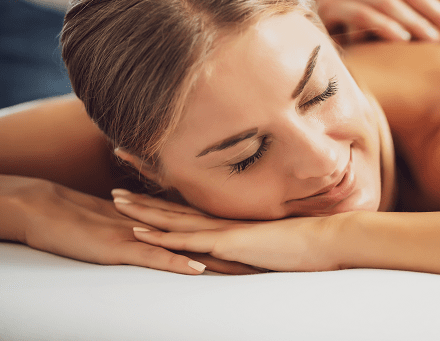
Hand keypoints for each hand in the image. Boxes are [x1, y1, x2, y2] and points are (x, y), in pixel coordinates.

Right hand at [11, 178, 250, 274]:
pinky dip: (177, 262)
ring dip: (216, 259)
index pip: (203, 233)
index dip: (231, 241)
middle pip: (205, 240)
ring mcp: (143, 236)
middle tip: (268, 260)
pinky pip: (155, 256)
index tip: (259, 249)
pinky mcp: (123, 247)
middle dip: (237, 252)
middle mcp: (158, 229)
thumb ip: (147, 231)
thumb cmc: (81, 223)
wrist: (46, 209)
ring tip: (248, 269)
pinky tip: (198, 270)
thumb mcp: (123, 229)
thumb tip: (166, 238)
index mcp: (161, 225)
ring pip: (187, 248)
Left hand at [114, 190, 340, 271]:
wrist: (323, 241)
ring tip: (116, 202)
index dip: (164, 200)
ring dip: (143, 212)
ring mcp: (223, 230)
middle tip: (115, 188)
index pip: (188, 209)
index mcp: (228, 222)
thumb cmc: (303, 244)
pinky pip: (187, 240)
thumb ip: (250, 247)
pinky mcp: (227, 243)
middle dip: (143, 199)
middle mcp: (221, 221)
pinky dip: (162, 235)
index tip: (143, 189)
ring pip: (174, 219)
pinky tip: (140, 232)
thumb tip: (238, 253)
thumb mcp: (269, 246)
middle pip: (174, 208)